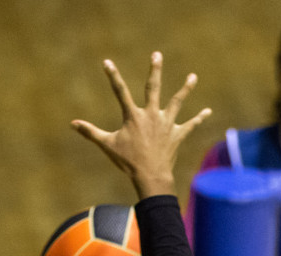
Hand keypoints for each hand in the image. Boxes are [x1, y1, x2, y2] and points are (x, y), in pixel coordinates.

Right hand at [72, 54, 211, 199]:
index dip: (113, 76)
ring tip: (193, 76)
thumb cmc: (128, 162)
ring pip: (177, 102)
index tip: (107, 62)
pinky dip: (199, 118)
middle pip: (154, 88)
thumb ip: (90, 132)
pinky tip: (208, 110)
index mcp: (133, 116)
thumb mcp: (107, 145)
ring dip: (186, 88)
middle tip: (157, 55)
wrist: (150, 176)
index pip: (120, 91)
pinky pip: (191, 124)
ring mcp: (166, 124)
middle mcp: (151, 115)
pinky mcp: (177, 135)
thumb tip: (72, 123)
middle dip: (155, 70)